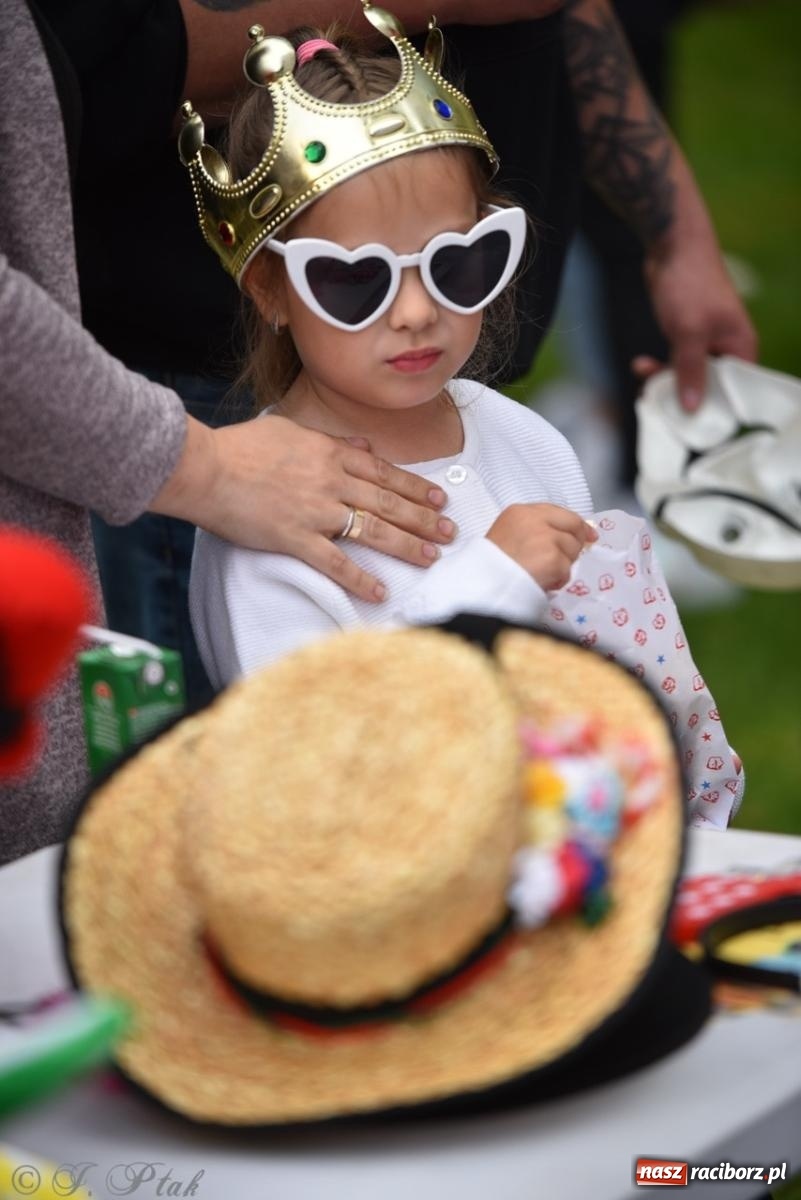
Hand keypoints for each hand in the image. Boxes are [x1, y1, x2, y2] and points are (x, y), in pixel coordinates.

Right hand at [150, 413, 454, 601]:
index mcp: (330, 454)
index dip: (416, 486)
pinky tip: (380, 592)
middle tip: (450, 532)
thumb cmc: (241, 447)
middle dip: (424, 518)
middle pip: (388, 502)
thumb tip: (364, 446)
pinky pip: (335, 562)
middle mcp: (330, 482)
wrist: (205, 467)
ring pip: (372, 529)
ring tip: (432, 557)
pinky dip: (359, 579)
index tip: (440, 497)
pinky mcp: (294, 538)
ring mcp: (315, 511)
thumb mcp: (291, 430)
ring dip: (406, 544)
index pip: (384, 472)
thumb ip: (332, 440)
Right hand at [486, 503, 596, 590]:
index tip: (589, 535)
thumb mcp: (509, 535)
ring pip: (572, 550)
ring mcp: (545, 538)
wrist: (483, 584)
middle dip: (574, 544)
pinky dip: (558, 580)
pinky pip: (567, 570)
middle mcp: (534, 519)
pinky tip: (542, 581)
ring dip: (562, 565)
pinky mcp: (552, 558)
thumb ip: (536, 530)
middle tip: (565, 559)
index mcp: (520, 512)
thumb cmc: (492, 565)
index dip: (576, 525)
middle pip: (572, 527)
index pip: (559, 512)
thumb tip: (575, 535)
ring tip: (541, 573)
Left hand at [634, 229, 757, 412]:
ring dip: (664, 380)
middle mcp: (727, 348)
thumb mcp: (689, 333)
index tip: (685, 420)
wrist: (671, 245)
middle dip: (681, 395)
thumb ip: (691, 371)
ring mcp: (706, 342)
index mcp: (741, 349)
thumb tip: (693, 409)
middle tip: (655, 400)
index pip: (734, 393)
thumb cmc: (689, 284)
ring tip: (642, 377)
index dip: (712, 410)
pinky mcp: (686, 336)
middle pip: (708, 387)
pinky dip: (658, 366)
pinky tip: (640, 365)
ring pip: (687, 376)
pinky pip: (674, 362)